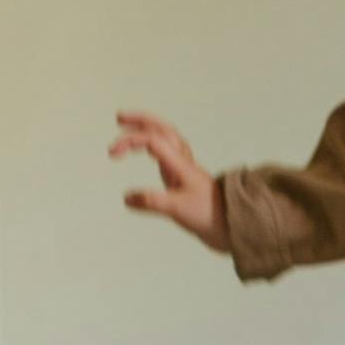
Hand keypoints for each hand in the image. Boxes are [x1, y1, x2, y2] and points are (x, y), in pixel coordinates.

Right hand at [108, 111, 229, 253]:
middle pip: (162, 129)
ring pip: (167, 139)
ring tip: (129, 128)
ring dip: (148, 129)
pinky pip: (169, 153)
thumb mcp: (178, 209)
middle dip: (140, 120)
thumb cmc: (210, 216)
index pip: (153, 140)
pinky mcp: (184, 179)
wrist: (232, 227)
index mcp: (180, 164)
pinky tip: (148, 152)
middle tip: (119, 117)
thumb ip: (152, 202)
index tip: (112, 154)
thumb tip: (127, 198)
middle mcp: (182, 162)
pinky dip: (155, 147)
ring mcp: (184, 169)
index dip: (130, 141)